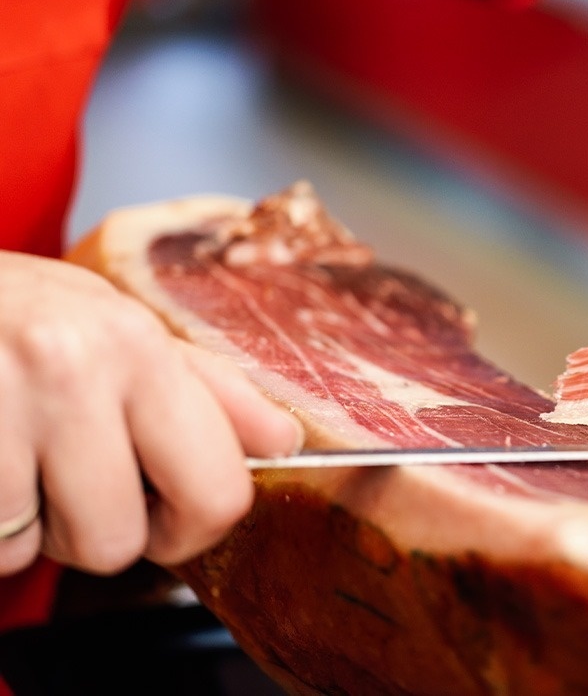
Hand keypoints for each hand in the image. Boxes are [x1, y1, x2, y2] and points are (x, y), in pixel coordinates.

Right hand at [0, 253, 300, 576]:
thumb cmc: (13, 314)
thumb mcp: (117, 327)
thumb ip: (206, 389)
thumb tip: (283, 440)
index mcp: (138, 345)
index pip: (219, 488)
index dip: (193, 524)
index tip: (165, 510)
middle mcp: (74, 368)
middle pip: (123, 541)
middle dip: (103, 535)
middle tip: (75, 486)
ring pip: (41, 552)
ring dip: (27, 527)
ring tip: (14, 458)